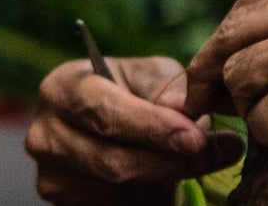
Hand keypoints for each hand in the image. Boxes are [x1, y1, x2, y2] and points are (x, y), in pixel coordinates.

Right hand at [26, 54, 244, 205]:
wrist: (105, 123)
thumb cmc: (130, 90)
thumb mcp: (148, 74)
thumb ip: (167, 87)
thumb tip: (185, 110)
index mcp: (62, 88)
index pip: (107, 114)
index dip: (153, 128)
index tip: (196, 137)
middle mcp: (46, 135)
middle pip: (113, 162)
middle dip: (171, 161)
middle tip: (221, 151)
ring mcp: (51, 178)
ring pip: (120, 192)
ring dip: (168, 179)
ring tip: (200, 158)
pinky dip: (153, 196)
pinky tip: (172, 178)